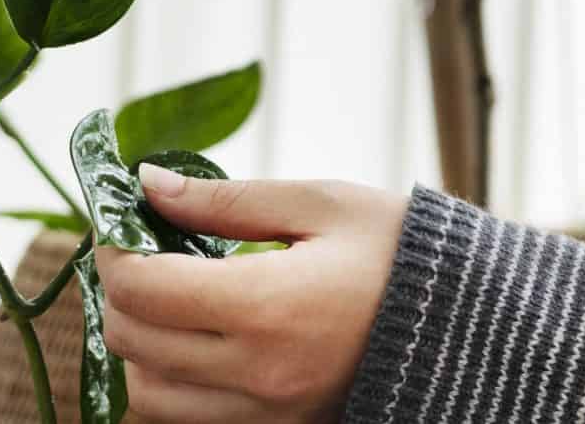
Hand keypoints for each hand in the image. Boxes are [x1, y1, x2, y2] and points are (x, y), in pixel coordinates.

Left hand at [90, 169, 409, 422]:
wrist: (470, 322)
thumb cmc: (399, 252)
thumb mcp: (320, 204)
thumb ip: (226, 201)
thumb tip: (150, 184)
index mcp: (267, 306)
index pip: (144, 289)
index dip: (114, 252)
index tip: (124, 224)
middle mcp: (258, 373)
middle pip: (134, 345)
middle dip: (122, 295)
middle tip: (140, 255)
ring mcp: (268, 415)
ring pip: (148, 399)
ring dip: (140, 349)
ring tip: (167, 303)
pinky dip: (170, 388)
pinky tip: (194, 343)